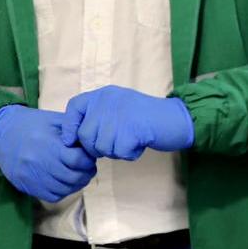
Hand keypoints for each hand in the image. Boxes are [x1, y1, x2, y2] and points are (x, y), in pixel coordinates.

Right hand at [0, 105, 96, 201]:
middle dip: (86, 173)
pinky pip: (52, 196)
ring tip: (78, 174)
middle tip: (88, 168)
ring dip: (76, 184)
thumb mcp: (54, 120)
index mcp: (47, 143)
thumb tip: (91, 146)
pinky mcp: (25, 185)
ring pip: (64, 189)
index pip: (77, 160)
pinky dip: (63, 191)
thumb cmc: (32, 124)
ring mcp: (31, 176)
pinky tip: (64, 181)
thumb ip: (74, 131)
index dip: (88, 160)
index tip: (89, 157)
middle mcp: (38, 162)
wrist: (1, 133)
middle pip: (72, 177)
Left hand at [61, 85, 195, 161]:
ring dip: (115, 151)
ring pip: (101, 147)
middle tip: (117, 143)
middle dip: (97, 147)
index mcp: (105, 94)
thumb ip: (99, 117)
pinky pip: (118, 152)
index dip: (69, 126)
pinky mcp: (131, 129)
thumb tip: (72, 137)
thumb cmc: (148, 118)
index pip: (74, 107)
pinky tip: (139, 144)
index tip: (72, 140)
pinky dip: (129, 154)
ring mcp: (120, 114)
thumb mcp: (120, 108)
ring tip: (132, 141)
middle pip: (85, 134)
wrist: (178, 119)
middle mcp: (110, 101)